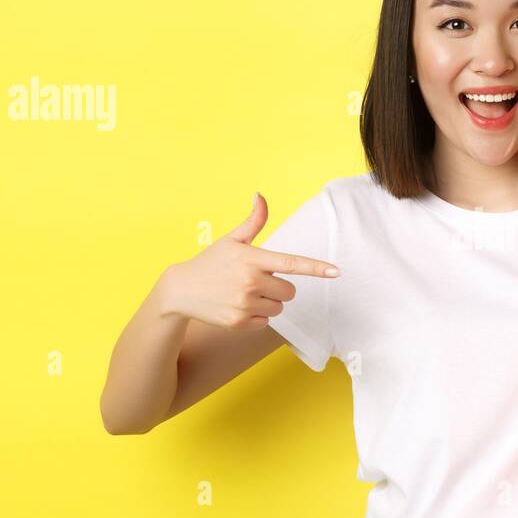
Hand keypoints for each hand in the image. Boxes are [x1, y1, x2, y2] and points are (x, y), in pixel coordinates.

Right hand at [158, 192, 339, 330]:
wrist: (180, 290)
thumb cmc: (211, 262)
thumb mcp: (231, 240)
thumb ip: (253, 221)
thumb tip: (260, 195)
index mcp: (252, 258)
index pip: (291, 263)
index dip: (316, 268)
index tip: (336, 271)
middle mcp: (250, 281)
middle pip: (290, 291)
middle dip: (280, 287)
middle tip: (257, 282)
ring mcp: (244, 303)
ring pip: (279, 308)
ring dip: (269, 302)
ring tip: (245, 294)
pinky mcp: (239, 322)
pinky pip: (266, 321)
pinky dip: (257, 316)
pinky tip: (238, 306)